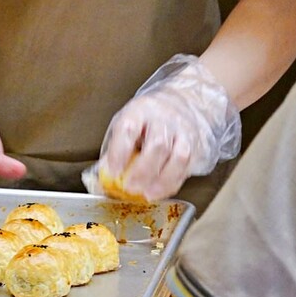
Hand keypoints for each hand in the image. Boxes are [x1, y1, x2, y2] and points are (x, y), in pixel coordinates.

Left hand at [96, 55, 241, 200]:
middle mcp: (162, 118)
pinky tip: (159, 192)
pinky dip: (172, 183)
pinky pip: (186, 166)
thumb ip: (114, 150)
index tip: (113, 172)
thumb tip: (102, 179)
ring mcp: (181, 130)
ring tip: (147, 194)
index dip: (120, 152)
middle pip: (157, 144)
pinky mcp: (194, 144)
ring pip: (178, 156)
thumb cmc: (145, 120)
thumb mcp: (124, 125)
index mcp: (138, 111)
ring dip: (162, 180)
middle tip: (130, 187)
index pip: (129, 129)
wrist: (181, 102)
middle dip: (143, 171)